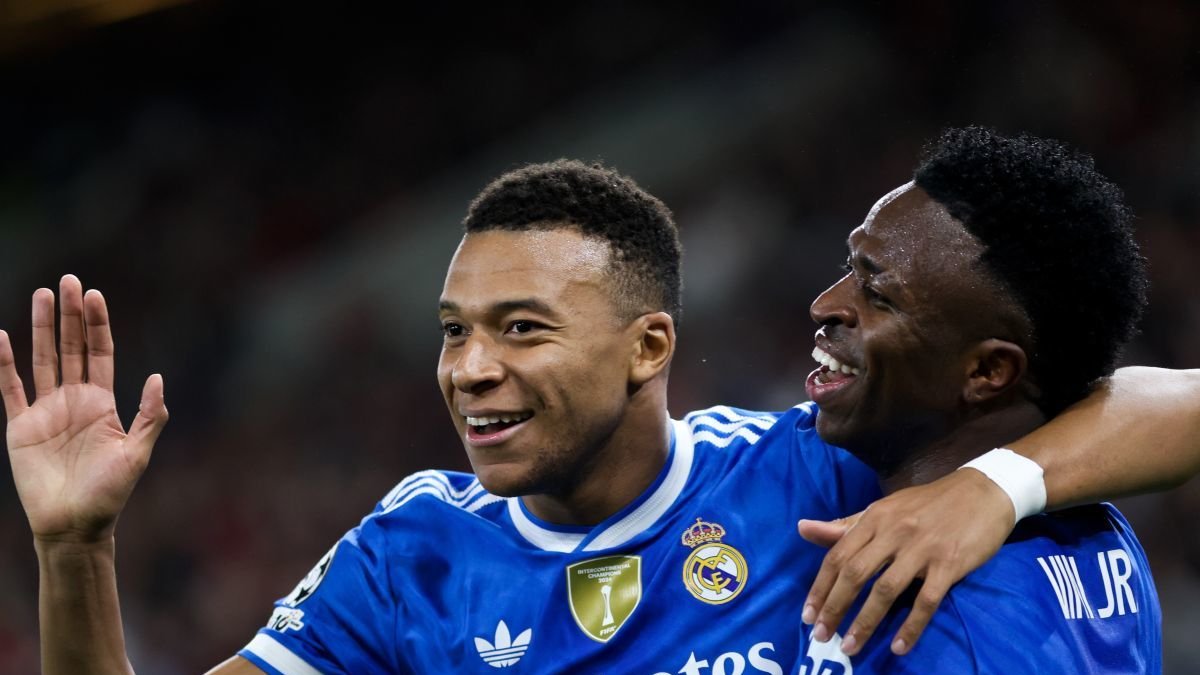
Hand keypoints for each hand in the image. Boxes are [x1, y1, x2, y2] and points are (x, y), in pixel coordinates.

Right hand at [1, 275, 167, 542]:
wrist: (74, 526)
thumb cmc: (109, 494)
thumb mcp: (137, 454)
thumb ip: (149, 416)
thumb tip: (157, 377)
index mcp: (103, 403)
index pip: (99, 353)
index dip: (97, 325)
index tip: (96, 295)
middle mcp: (74, 400)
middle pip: (71, 348)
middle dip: (71, 315)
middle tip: (69, 281)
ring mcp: (46, 411)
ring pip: (42, 359)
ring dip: (42, 328)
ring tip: (42, 294)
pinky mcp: (20, 427)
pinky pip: (9, 389)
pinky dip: (3, 364)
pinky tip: (1, 337)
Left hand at [797, 468, 1012, 655]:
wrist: (983, 492)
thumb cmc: (928, 504)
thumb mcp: (884, 509)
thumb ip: (846, 525)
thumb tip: (803, 529)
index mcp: (875, 518)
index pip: (838, 555)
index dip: (820, 587)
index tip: (807, 614)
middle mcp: (894, 532)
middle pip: (855, 574)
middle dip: (834, 608)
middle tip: (820, 635)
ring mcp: (922, 549)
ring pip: (885, 590)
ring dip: (865, 622)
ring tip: (850, 646)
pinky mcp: (950, 564)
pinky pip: (926, 601)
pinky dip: (911, 627)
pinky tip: (899, 646)